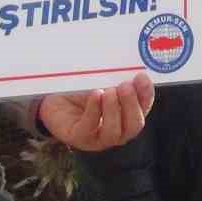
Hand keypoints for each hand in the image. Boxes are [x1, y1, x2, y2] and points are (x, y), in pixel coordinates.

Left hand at [38, 72, 154, 151]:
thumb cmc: (82, 89)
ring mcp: (98, 138)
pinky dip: (94, 111)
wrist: (55, 97)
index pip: (144, 107)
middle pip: (134, 125)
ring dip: (113, 111)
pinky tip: (95, 95)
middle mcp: (117, 130)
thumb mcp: (102, 80)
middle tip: (125, 86)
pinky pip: (89, 128)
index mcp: (128, 114)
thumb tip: (128, 62)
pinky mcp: (78, 137)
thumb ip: (116, 76)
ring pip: (114, 132)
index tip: (141, 76)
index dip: (146, 94)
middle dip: (131, 106)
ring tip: (108, 92)